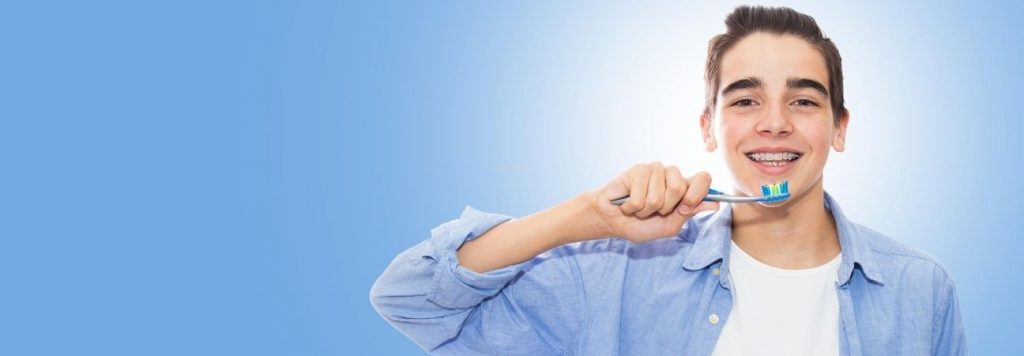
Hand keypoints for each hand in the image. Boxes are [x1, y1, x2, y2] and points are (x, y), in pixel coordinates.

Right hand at [586, 162, 718, 242]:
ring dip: (646, 210)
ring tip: (639, 208)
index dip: (697, 194)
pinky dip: (633, 207)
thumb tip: (716, 204)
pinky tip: (628, 203)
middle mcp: (672, 176)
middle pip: (680, 188)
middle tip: (653, 211)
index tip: (683, 209)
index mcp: (684, 188)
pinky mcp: (639, 170)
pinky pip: (641, 195)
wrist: (612, 221)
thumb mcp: (670, 226)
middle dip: (665, 207)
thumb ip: (690, 214)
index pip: (703, 178)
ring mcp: (656, 170)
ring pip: (659, 194)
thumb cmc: (640, 224)